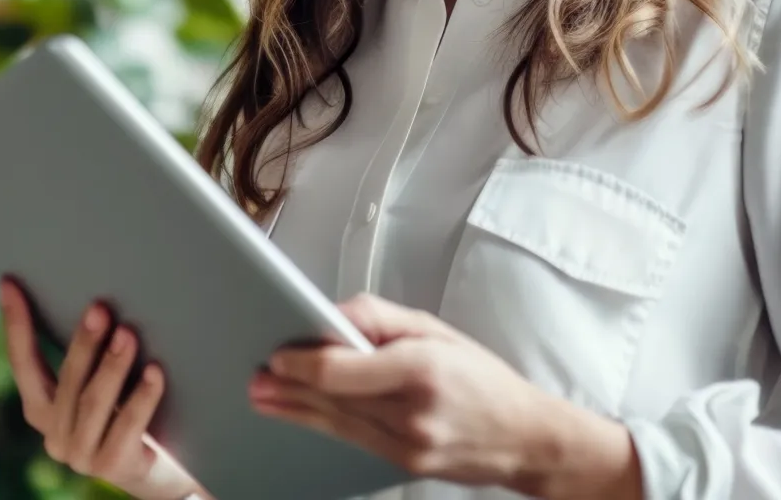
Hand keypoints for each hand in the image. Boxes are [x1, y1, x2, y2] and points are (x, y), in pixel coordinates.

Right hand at [0, 278, 204, 499]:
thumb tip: (103, 299)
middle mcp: (57, 435)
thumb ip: (95, 357)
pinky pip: (127, 427)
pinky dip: (141, 398)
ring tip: (128, 335)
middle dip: (82, 343)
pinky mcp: (115, 466)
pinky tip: (155, 372)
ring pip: (94, 404)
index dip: (16, 325)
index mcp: (45, 409)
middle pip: (66, 382)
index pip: (24, 363)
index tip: (9, 283)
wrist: (166, 469)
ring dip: (111, 367)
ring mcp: (83, 455)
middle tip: (100, 308)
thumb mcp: (108, 385)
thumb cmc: (134, 413)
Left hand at [249, 293, 641, 499]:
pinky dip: (324, 424)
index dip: (303, 363)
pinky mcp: (404, 462)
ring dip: (295, 409)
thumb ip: (382, 319)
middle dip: (288, 387)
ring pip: (336, 423)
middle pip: (332, 398)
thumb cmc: (484, 379)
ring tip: (264, 397)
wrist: (524, 437)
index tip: (277, 354)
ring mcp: (407, 443)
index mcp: (421, 366)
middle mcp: (411, 410)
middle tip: (256, 377)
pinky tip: (302, 415)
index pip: (343, 368)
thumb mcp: (438, 330)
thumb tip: (335, 317)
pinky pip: (353, 439)